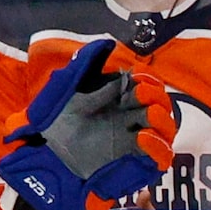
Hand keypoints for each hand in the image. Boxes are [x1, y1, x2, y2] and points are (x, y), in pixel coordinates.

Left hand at [0, 38, 175, 209]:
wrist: (44, 164)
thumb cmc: (53, 127)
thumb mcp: (64, 91)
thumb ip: (83, 65)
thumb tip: (104, 43)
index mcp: (119, 103)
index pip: (147, 87)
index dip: (147, 81)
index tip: (136, 78)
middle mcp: (132, 121)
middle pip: (161, 106)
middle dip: (155, 96)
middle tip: (140, 93)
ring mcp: (136, 144)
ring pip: (167, 130)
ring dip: (162, 118)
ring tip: (147, 112)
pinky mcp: (137, 166)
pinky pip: (160, 158)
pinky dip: (158, 147)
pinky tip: (143, 137)